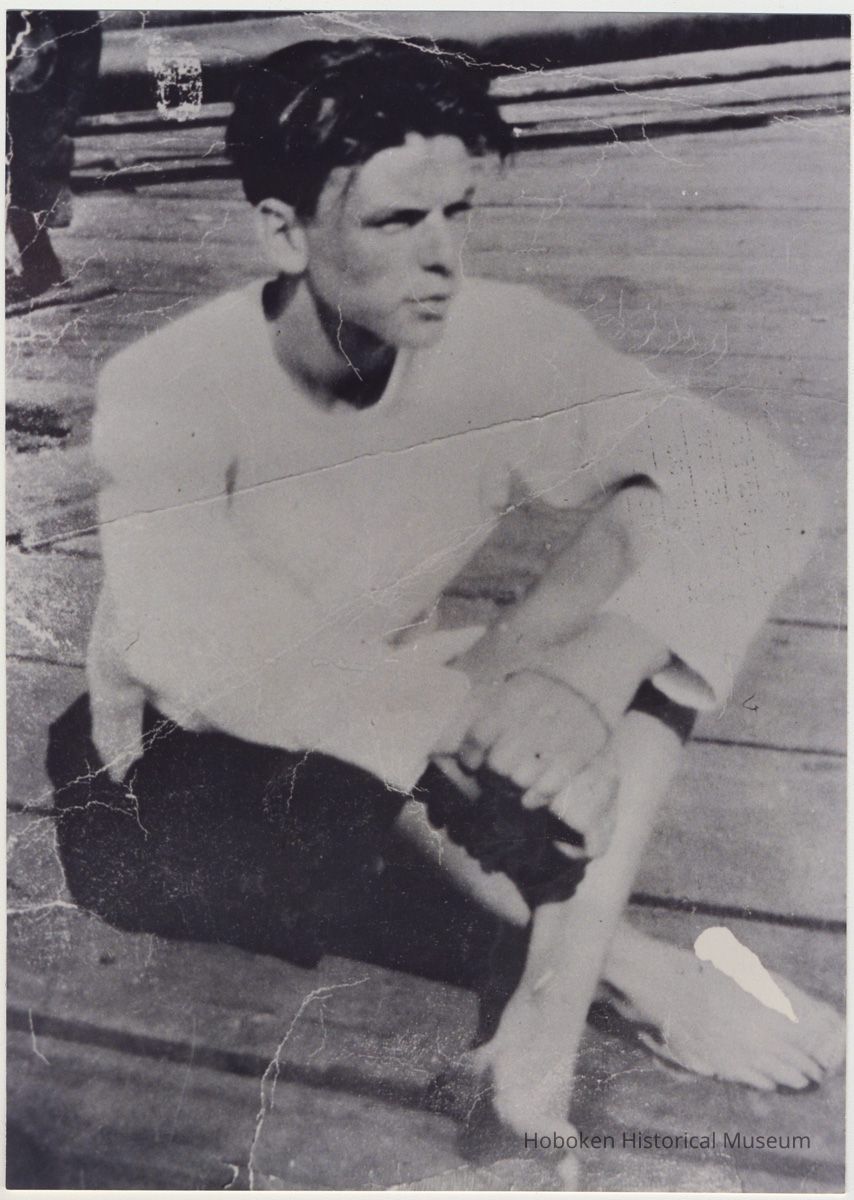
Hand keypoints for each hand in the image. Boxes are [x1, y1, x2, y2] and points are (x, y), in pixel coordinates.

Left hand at [456, 670, 617, 854]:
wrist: (593, 675)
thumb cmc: (545, 683)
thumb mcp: (512, 685)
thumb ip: (485, 707)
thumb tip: (448, 737)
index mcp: (511, 700)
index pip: (477, 738)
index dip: (469, 756)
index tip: (472, 763)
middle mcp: (530, 721)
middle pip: (498, 765)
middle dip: (494, 772)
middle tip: (498, 772)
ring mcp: (554, 741)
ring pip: (520, 780)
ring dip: (514, 786)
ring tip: (517, 780)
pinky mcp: (575, 756)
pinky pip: (545, 789)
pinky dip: (534, 798)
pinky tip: (530, 796)